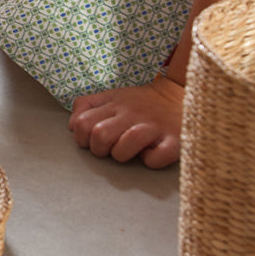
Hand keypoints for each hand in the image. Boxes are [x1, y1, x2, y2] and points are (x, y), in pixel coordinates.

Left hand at [68, 75, 183, 167]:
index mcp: (114, 104)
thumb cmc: (142, 102)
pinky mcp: (174, 140)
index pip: (82, 123)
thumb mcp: (112, 95)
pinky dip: (150, 161)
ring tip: (128, 152)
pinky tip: (150, 154)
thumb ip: (87, 105)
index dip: (81, 138)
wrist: (183, 94)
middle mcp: (131, 114)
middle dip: (99, 150)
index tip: (91, 141)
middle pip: (100, 135)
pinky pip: (155, 158)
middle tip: (109, 149)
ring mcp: (153, 127)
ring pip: (124, 148)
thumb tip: (72, 126)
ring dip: (121, 156)